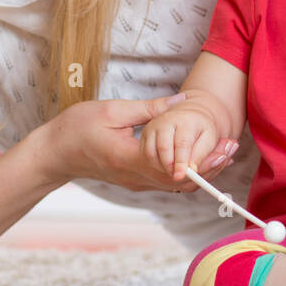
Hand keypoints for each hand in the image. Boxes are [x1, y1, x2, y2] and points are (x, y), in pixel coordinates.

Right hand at [38, 94, 233, 192]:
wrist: (54, 153)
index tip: (222, 146)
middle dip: (211, 166)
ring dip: (203, 170)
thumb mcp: (112, 110)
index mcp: (129, 159)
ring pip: (177, 184)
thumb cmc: (77, 128)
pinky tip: (202, 156)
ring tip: (224, 151)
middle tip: (232, 147)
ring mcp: (136, 182)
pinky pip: (168, 181)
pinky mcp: (136, 180)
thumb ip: (149, 109)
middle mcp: (136, 178)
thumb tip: (182, 101)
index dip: (203, 159)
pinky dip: (188, 171)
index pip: (174, 166)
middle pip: (182, 180)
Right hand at [140, 102, 222, 182]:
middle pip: (163, 149)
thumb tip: (192, 170)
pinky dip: (154, 164)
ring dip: (162, 167)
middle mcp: (165, 121)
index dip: (181, 162)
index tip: (181, 176)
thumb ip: (201, 155)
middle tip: (178, 176)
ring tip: (174, 169)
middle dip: (170, 167)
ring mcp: (152, 127)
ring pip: (151, 154)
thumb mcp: (209, 140)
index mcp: (185, 121)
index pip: (182, 143)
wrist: (188, 117)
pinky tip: (165, 165)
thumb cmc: (200, 129)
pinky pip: (145, 155)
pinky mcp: (145, 134)